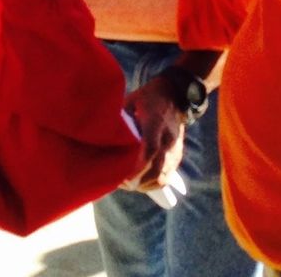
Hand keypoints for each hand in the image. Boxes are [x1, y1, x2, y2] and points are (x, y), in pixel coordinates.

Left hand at [123, 76, 185, 190]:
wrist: (174, 95)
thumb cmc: (148, 97)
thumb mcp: (131, 101)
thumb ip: (121, 118)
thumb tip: (102, 133)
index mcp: (156, 122)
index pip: (151, 149)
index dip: (138, 166)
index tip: (124, 177)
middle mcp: (168, 138)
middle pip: (157, 168)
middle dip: (138, 181)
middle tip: (120, 183)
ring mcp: (175, 148)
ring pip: (163, 176)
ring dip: (145, 184)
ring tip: (128, 184)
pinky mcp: (177, 155)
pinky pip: (167, 176)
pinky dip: (154, 183)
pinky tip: (140, 183)